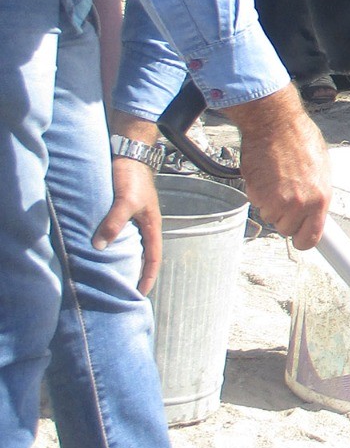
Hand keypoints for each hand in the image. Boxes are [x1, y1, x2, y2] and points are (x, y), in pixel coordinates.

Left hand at [94, 154, 163, 294]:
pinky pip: (117, 234)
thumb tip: (100, 247)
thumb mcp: (125, 201)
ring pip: (129, 245)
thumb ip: (114, 222)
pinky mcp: (120, 211)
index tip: (139, 294)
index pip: (153, 258)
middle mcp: (143, 225)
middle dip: (136, 273)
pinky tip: (99, 251)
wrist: (127, 153)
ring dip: (122, 259)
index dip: (148, 277)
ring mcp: (133, 218)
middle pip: (142, 254)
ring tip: (110, 275)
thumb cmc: (132, 177)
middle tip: (123, 290)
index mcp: (151, 225)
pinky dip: (111, 245)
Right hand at [224, 85, 329, 248]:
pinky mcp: (257, 193)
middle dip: (285, 216)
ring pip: (270, 217)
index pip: (311, 238)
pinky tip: (266, 175)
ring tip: (277, 180)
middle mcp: (299, 204)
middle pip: (286, 229)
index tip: (301, 238)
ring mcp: (276, 200)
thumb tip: (316, 210)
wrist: (274, 124)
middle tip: (286, 196)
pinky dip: (259, 194)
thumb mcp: (321, 169)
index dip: (303, 240)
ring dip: (271, 204)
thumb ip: (317, 193)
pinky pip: (256, 204)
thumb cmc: (300, 140)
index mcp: (320, 198)